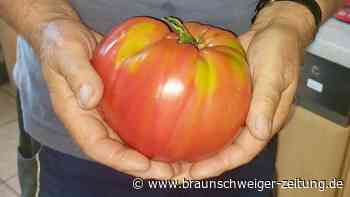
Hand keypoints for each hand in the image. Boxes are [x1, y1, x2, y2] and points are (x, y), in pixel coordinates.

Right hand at [35, 19, 174, 178]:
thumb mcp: (65, 52)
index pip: (97, 146)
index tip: (144, 165)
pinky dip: (154, 134)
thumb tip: (90, 98)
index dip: (120, 159)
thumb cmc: (60, 42)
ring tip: (180, 164)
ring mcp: (107, 114)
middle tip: (172, 172)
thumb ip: (76, 73)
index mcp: (76, 115)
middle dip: (143, 167)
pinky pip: (136, 125)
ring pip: (129, 142)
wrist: (65, 33)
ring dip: (153, 156)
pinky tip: (175, 137)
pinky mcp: (119, 104)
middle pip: (118, 152)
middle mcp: (92, 121)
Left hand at [173, 20, 301, 179]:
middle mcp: (249, 122)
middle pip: (224, 151)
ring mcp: (235, 112)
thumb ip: (266, 100)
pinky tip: (174, 132)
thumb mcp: (274, 73)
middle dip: (200, 165)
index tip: (195, 173)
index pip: (242, 151)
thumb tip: (258, 131)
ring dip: (193, 151)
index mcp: (264, 121)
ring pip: (214, 138)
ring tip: (168, 161)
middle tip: (173, 174)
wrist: (272, 32)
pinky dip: (193, 128)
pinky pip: (208, 119)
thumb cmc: (278, 51)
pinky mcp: (224, 100)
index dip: (220, 165)